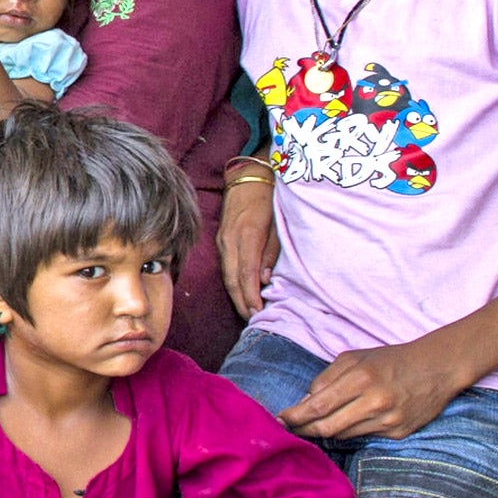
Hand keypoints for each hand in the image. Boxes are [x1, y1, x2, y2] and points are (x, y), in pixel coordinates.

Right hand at [216, 178, 279, 318]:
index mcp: (247, 234)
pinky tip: (242, 293)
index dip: (251, 295)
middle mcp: (231, 240)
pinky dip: (233, 284)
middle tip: (253, 320)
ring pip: (227, 276)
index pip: (246, 273)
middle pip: (233, 279)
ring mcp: (222, 241)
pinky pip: (225, 267)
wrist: (247, 176)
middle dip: (242, 302)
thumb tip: (266, 279)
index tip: (258, 312)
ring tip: (248, 312)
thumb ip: (271, 252)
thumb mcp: (277, 223)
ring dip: (236, 296)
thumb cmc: (269, 197)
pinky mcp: (220, 241)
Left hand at [277, 336, 468, 440]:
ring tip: (314, 424)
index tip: (279, 420)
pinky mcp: (398, 434)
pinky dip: (349, 431)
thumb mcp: (356, 357)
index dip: (295, 416)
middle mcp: (375, 401)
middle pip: (326, 427)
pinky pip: (362, 437)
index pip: (318, 406)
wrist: (437, 368)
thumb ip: (327, 378)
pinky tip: (347, 423)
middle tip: (289, 428)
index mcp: (361, 377)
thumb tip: (305, 402)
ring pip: (342, 435)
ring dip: (325, 431)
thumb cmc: (391, 360)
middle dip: (304, 429)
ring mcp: (388, 420)